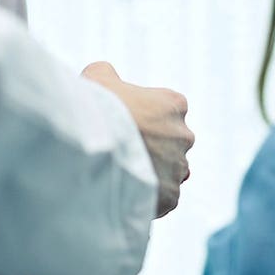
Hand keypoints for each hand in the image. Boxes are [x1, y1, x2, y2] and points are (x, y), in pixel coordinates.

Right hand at [82, 62, 193, 217]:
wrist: (91, 145)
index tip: (126, 125)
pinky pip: (164, 199)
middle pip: (171, 144)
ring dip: (151, 174)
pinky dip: (148, 200)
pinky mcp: (170, 196)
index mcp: (174, 104)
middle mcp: (184, 135)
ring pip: (169, 172)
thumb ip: (107, 75)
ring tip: (120, 177)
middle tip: (122, 154)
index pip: (168, 110)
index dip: (145, 118)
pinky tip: (124, 195)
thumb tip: (106, 75)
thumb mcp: (97, 77)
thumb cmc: (94, 108)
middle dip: (152, 148)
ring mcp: (178, 167)